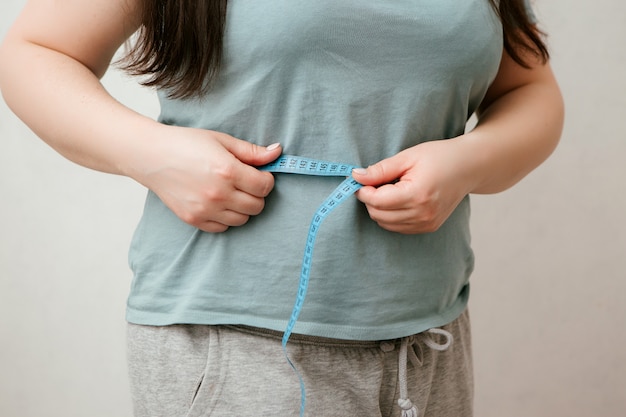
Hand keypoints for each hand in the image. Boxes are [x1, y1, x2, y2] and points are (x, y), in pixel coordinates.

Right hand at [136, 125, 281, 232]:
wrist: (150, 155)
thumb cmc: (186, 143)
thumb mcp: (221, 140)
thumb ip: (251, 151)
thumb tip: (277, 152)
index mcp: (228, 171)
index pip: (265, 186)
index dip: (267, 179)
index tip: (259, 174)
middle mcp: (218, 193)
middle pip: (257, 206)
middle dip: (256, 194)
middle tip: (245, 182)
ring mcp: (205, 209)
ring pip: (242, 219)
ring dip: (242, 207)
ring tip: (231, 192)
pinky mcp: (194, 219)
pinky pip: (223, 227)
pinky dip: (225, 217)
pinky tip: (218, 202)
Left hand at [352, 138, 475, 233]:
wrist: (469, 167)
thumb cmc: (440, 157)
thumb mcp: (408, 157)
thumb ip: (380, 169)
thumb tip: (356, 177)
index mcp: (417, 195)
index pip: (376, 201)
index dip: (363, 190)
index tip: (360, 179)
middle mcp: (422, 214)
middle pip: (378, 215)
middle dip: (370, 199)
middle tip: (375, 182)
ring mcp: (426, 223)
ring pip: (386, 223)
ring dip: (379, 208)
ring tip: (389, 189)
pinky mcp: (428, 227)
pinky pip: (398, 227)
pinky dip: (391, 215)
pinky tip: (399, 199)